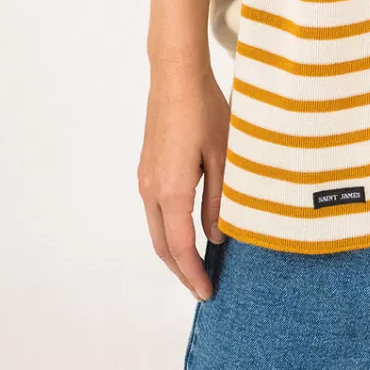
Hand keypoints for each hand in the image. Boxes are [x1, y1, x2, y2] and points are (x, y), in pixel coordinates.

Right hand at [137, 61, 229, 300]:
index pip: (180, 247)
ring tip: (198, 266)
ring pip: (157, 229)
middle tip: (203, 289)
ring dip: (174, 252)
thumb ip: (219, 201)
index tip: (208, 293)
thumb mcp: (223, 158)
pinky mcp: (148, 168)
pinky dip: (170, 231)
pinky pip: (156, 211)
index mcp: (171, 190)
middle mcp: (151, 190)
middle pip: (162, 245)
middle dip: (181, 271)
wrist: (175, 75)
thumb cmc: (204, 111)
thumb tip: (217, 236)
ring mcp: (146, 179)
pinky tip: (188, 231)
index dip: (193, 274)